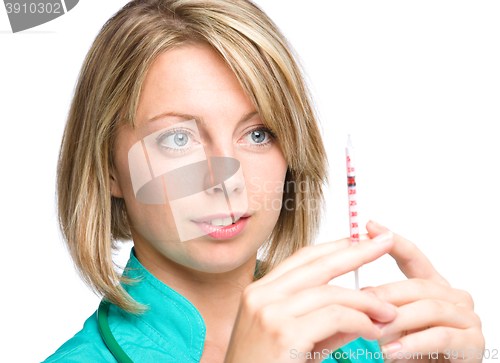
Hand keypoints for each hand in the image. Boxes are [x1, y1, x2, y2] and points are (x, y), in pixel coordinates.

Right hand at [224, 232, 397, 362]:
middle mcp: (261, 295)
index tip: (359, 240)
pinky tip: (373, 330)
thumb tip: (365, 306)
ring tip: (389, 312)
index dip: (334, 246)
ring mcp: (270, 312)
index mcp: (259, 291)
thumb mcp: (295, 340)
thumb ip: (327, 321)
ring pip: (331, 293)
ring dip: (366, 301)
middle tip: (385, 242)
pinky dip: (360, 321)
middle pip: (318, 264)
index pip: (302, 258)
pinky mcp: (284, 333)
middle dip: (356, 252)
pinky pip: (334, 316)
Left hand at [362, 221, 484, 362]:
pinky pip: (441, 337)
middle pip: (418, 285)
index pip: (414, 258)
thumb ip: (383, 307)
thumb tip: (358, 294)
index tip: (369, 226)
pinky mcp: (473, 342)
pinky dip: (413, 344)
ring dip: (398, 320)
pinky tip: (391, 352)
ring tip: (373, 331)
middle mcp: (454, 297)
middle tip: (362, 302)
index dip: (393, 241)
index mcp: (435, 287)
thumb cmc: (415, 351)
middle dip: (387, 293)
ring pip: (429, 309)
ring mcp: (467, 318)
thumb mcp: (394, 324)